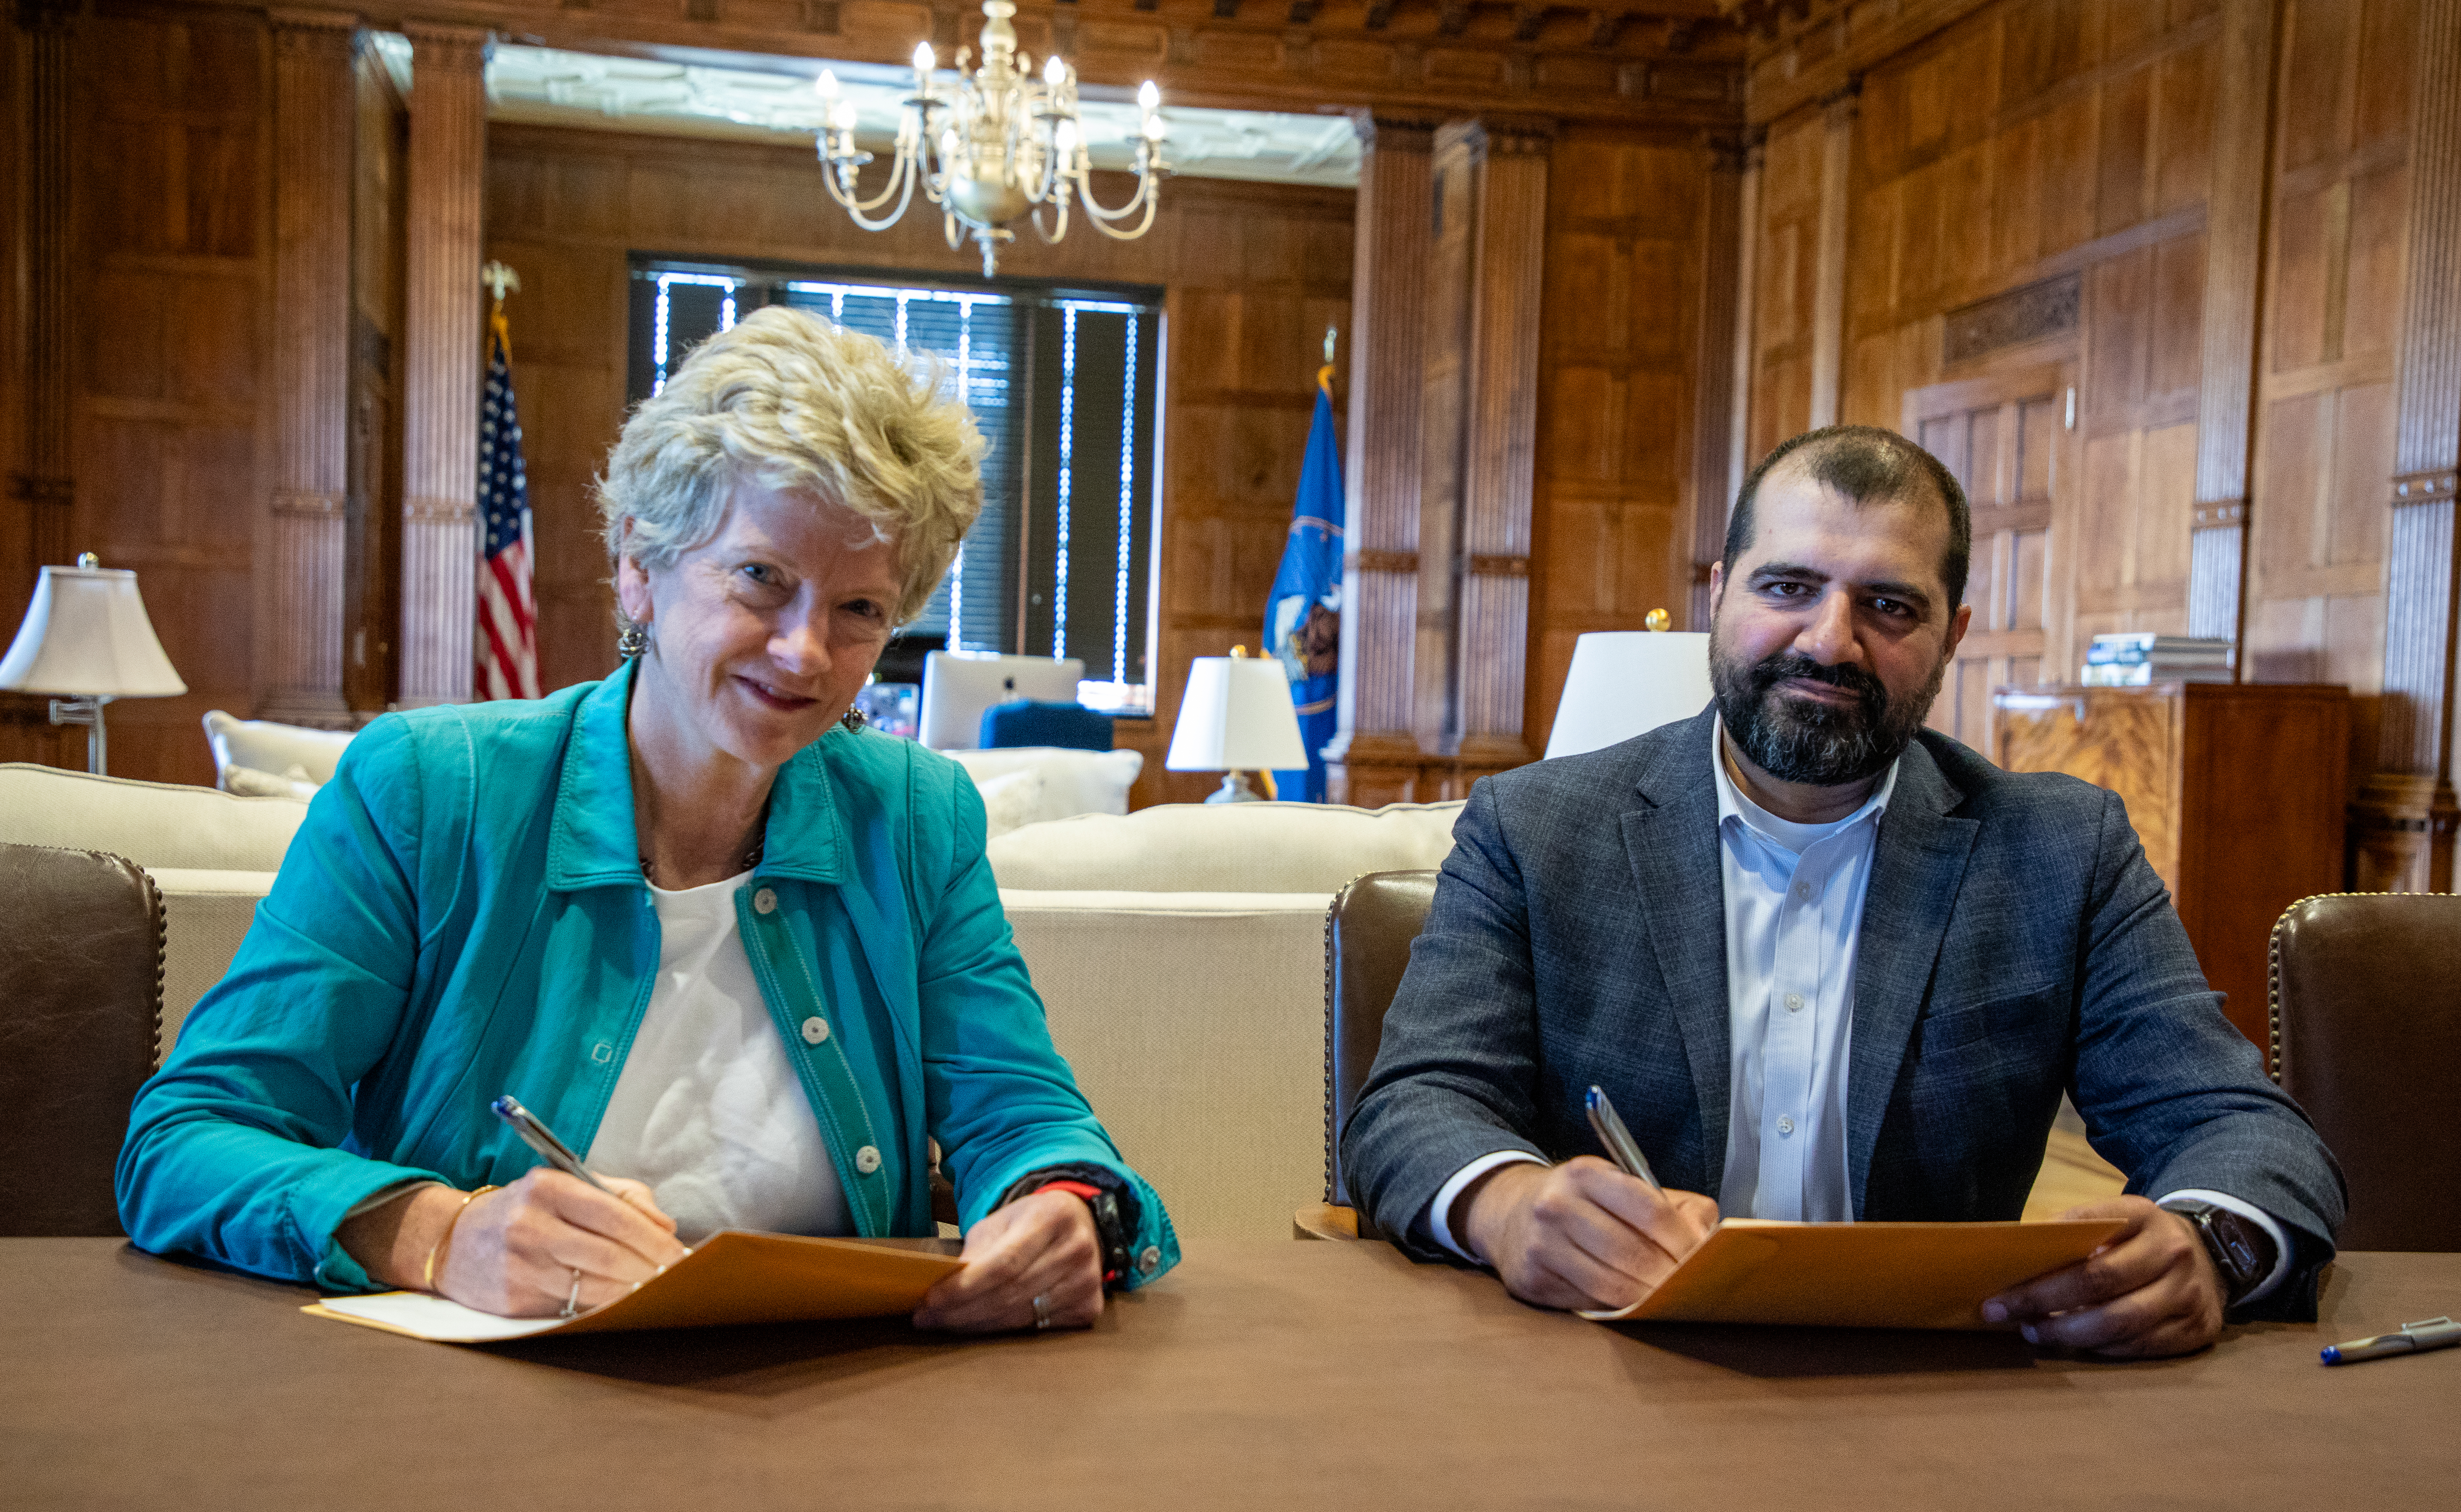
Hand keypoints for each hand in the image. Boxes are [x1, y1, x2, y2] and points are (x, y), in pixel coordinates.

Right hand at [342, 1169, 688, 1316]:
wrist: (453, 1242)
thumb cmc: (527, 1210)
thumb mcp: (568, 1186)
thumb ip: (623, 1197)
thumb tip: (666, 1226)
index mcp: (548, 1188)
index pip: (614, 1214)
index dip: (653, 1238)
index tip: (680, 1253)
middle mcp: (530, 1225)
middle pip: (608, 1254)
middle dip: (651, 1269)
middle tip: (678, 1278)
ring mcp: (519, 1265)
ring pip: (593, 1286)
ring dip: (633, 1292)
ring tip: (658, 1291)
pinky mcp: (513, 1300)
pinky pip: (571, 1307)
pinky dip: (604, 1307)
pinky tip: (623, 1303)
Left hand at [912, 1189, 1102, 1332]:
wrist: (1080, 1224)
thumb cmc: (1031, 1222)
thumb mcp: (1001, 1221)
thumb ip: (976, 1250)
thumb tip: (943, 1287)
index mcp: (1052, 1217)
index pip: (1004, 1263)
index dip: (965, 1286)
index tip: (931, 1300)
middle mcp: (1076, 1249)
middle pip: (1011, 1293)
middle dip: (962, 1311)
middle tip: (927, 1318)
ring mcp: (1088, 1281)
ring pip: (1021, 1316)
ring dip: (977, 1324)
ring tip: (945, 1324)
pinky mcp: (1090, 1307)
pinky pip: (1038, 1328)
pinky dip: (1004, 1330)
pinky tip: (980, 1326)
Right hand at [1458, 1158, 1718, 1312]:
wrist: (1513, 1214)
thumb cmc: (1585, 1203)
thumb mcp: (1625, 1186)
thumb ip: (1676, 1206)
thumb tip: (1708, 1241)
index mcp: (1586, 1173)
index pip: (1649, 1209)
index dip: (1684, 1241)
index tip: (1705, 1260)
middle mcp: (1557, 1205)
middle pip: (1631, 1252)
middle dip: (1669, 1277)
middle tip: (1693, 1290)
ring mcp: (1541, 1244)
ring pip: (1610, 1285)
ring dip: (1647, 1300)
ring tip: (1669, 1303)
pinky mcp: (1532, 1280)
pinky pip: (1587, 1303)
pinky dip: (1616, 1309)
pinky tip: (1631, 1305)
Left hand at [1983, 1196, 2225, 1357]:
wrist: (2207, 1256)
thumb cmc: (2139, 1239)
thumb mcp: (2112, 1219)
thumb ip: (2072, 1230)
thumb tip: (2016, 1253)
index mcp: (2142, 1215)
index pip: (2082, 1234)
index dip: (2039, 1262)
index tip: (1999, 1286)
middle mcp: (2171, 1252)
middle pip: (2099, 1283)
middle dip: (2042, 1301)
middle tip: (2003, 1313)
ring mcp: (2188, 1293)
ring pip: (2119, 1323)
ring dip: (2067, 1333)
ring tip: (2033, 1331)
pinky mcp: (2196, 1330)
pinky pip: (2138, 1347)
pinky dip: (2100, 1348)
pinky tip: (2073, 1343)